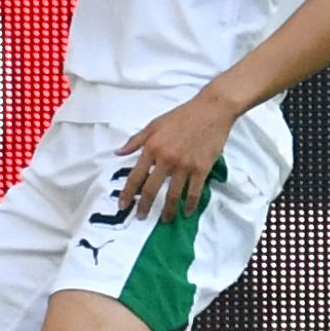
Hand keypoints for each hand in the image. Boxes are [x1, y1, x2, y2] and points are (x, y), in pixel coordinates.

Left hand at [116, 92, 236, 220]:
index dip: (128, 192)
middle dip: (144, 206)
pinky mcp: (202, 169)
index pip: (135, 175)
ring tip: (165, 219)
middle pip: (151, 189)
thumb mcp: (154, 124)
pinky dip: (190, 205)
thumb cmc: (182, 116)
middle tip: (141, 217)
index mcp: (152, 147)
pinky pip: (194, 192)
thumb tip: (118, 153)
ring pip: (173, 195)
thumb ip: (136, 140)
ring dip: (168, 211)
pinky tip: (187, 212)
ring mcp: (185, 165)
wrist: (210, 111)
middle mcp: (166, 158)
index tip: (123, 205)